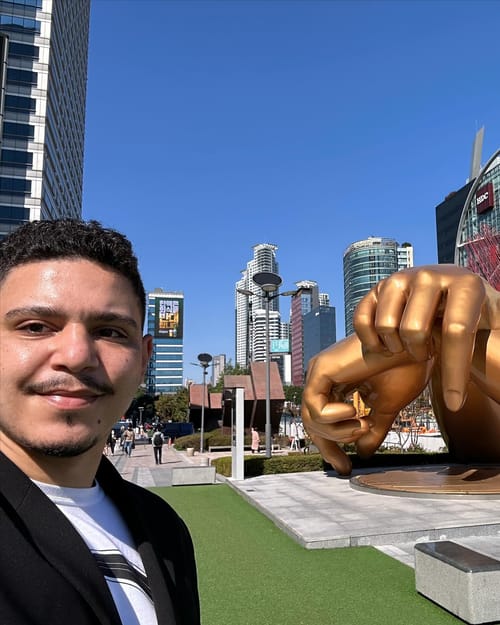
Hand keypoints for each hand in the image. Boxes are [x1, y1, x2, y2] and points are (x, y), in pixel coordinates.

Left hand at [302, 334, 431, 474]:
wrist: (416, 345)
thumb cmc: (405, 367)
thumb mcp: (387, 407)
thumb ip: (373, 429)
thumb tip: (362, 453)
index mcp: (340, 384)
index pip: (324, 422)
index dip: (332, 447)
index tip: (346, 468)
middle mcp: (326, 377)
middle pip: (313, 424)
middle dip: (329, 446)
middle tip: (346, 461)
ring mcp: (321, 372)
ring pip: (310, 419)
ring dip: (337, 432)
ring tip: (362, 424)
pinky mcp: (321, 368)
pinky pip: (313, 407)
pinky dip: (332, 418)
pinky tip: (353, 411)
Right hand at [353, 265, 499, 411]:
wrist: (452, 299)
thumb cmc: (477, 321)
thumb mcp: (496, 329)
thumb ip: (496, 346)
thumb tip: (492, 360)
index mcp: (466, 283)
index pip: (456, 331)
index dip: (455, 371)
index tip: (454, 403)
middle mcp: (430, 275)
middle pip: (414, 329)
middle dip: (420, 354)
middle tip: (427, 354)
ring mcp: (401, 279)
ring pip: (386, 325)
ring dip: (396, 348)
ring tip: (410, 346)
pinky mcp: (378, 287)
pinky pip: (362, 320)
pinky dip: (371, 341)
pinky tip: (388, 345)